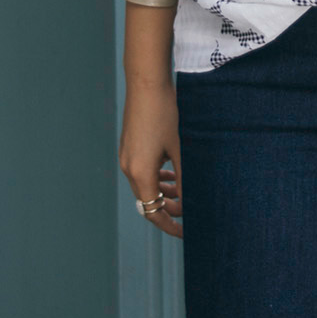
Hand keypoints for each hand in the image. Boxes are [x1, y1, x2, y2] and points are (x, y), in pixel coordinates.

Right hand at [119, 80, 182, 237]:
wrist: (147, 85)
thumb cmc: (166, 115)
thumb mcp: (180, 150)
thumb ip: (184, 179)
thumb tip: (189, 202)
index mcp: (140, 173)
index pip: (153, 212)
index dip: (169, 225)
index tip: (185, 233)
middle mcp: (129, 168)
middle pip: (148, 201)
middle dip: (169, 208)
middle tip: (190, 209)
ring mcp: (126, 157)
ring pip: (145, 186)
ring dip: (163, 193)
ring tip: (184, 191)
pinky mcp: (129, 148)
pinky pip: (142, 172)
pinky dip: (156, 178)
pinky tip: (172, 173)